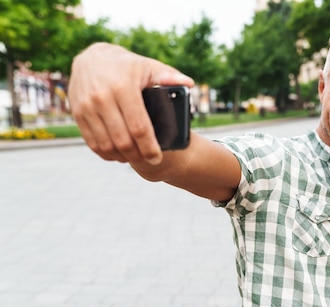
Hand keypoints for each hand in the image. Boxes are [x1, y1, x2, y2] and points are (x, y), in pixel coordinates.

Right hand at [68, 43, 193, 164]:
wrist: (91, 57)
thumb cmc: (127, 66)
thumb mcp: (148, 66)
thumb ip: (169, 76)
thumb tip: (188, 84)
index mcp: (123, 87)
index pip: (139, 126)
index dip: (149, 147)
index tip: (158, 158)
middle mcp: (102, 97)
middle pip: (122, 140)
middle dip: (138, 155)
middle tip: (149, 160)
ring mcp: (86, 106)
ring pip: (106, 144)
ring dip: (122, 157)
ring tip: (135, 159)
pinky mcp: (76, 113)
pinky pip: (92, 142)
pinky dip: (106, 153)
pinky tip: (117, 155)